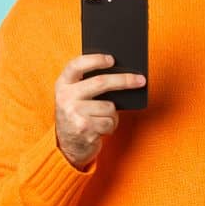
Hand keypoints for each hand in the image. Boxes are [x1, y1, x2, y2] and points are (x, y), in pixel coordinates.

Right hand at [54, 53, 144, 169]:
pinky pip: (110, 122)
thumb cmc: (79, 115)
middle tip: (141, 80)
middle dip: (124, 80)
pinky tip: (100, 129)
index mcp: (63, 85)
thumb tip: (123, 75)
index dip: (94, 60)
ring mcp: (73, 113)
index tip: (112, 59)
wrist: (67, 146)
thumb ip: (90, 85)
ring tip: (102, 119)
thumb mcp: (77, 98)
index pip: (76, 65)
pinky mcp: (83, 128)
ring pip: (109, 106)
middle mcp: (65, 97)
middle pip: (101, 82)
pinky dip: (111, 126)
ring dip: (113, 114)